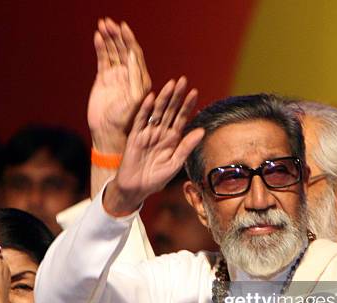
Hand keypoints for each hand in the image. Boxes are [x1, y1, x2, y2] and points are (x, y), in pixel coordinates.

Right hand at [87, 18, 150, 153]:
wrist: (109, 134)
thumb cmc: (126, 123)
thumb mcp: (136, 101)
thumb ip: (135, 78)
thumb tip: (131, 56)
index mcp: (140, 79)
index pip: (135, 55)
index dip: (130, 41)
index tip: (124, 28)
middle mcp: (129, 76)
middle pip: (124, 50)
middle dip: (118, 36)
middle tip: (110, 23)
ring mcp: (116, 77)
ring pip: (113, 52)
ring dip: (108, 38)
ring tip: (102, 24)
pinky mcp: (104, 80)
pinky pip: (103, 60)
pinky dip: (100, 48)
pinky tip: (97, 36)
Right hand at [103, 77, 204, 215]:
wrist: (136, 188)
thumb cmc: (156, 179)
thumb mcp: (175, 164)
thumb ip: (187, 147)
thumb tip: (202, 130)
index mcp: (172, 139)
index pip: (181, 118)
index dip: (187, 106)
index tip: (194, 92)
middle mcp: (160, 133)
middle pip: (170, 111)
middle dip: (176, 96)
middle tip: (183, 80)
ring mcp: (147, 133)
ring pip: (157, 112)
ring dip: (164, 98)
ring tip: (171, 84)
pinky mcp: (135, 136)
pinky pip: (140, 120)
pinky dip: (145, 109)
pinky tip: (151, 97)